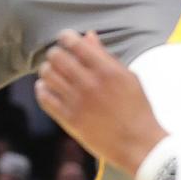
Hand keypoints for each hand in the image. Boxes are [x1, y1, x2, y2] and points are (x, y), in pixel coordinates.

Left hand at [34, 31, 164, 174]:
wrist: (138, 144)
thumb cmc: (136, 109)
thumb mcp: (128, 77)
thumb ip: (105, 56)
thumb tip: (88, 36)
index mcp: (107, 70)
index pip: (75, 43)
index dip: (66, 37)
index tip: (65, 38)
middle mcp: (90, 83)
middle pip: (56, 56)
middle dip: (55, 53)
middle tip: (59, 56)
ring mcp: (77, 102)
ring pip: (47, 74)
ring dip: (48, 70)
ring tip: (53, 72)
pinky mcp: (69, 119)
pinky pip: (44, 97)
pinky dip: (42, 89)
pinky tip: (48, 88)